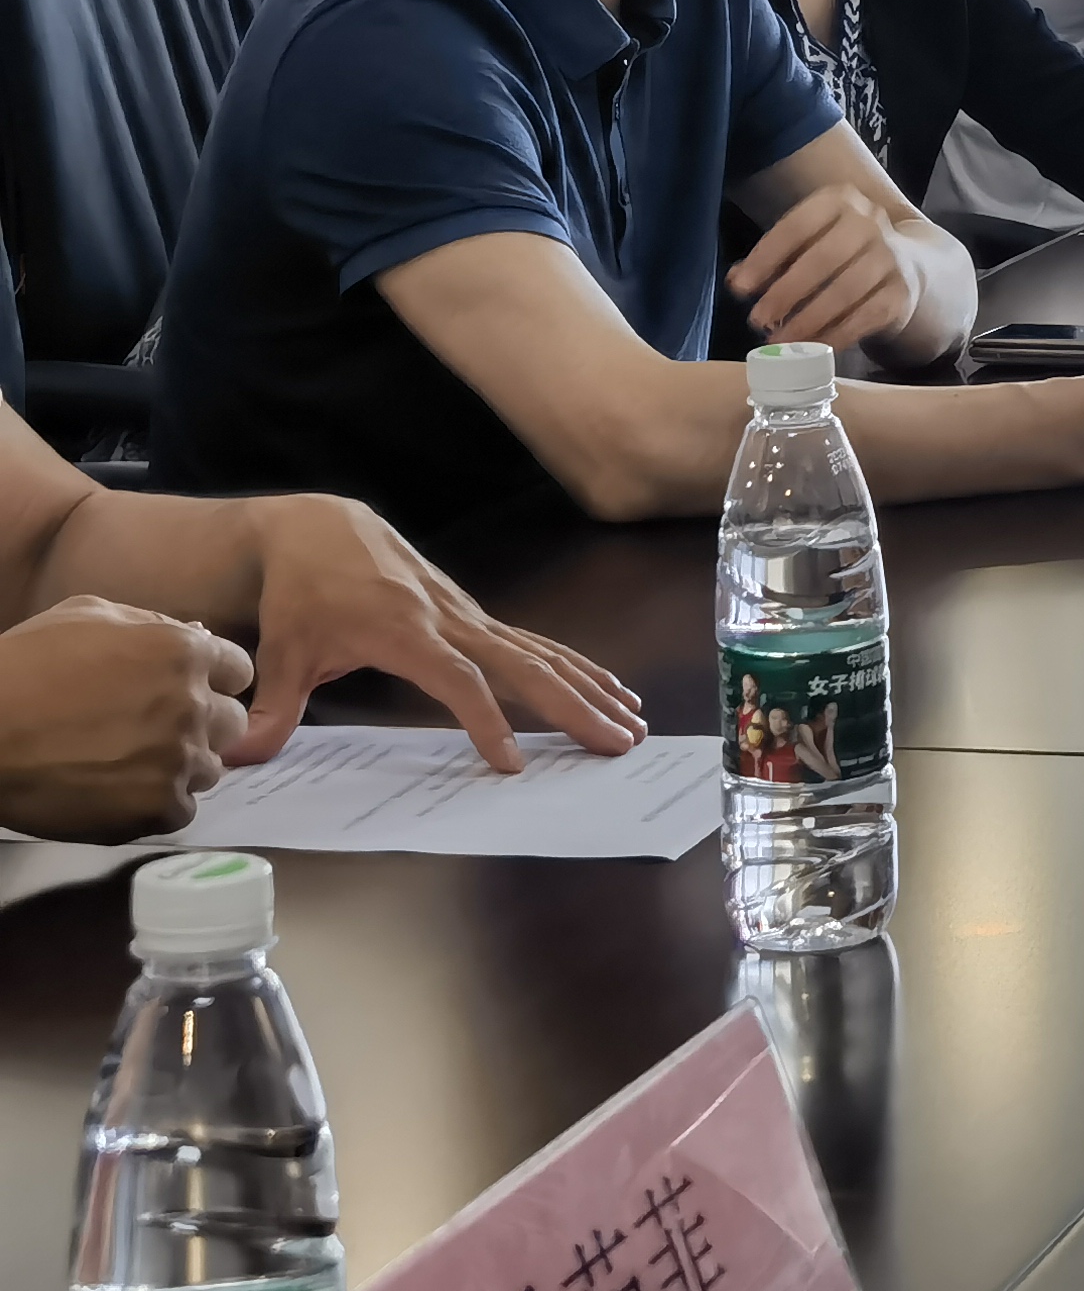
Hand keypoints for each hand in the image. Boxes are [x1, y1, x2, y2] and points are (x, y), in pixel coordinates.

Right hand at [0, 598, 251, 839]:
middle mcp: (194, 705)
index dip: (213, 682)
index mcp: (184, 652)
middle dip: (201, 726)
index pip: (240, 671)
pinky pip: (181, 810)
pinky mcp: (156, 807)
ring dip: (179, 767)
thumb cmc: (23, 668)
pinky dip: (157, 805)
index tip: (187, 694)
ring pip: (209, 768)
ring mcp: (178, 759)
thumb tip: (195, 634)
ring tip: (129, 765)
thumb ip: (150, 624)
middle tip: (154, 733)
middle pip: (230, 722)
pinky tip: (120, 793)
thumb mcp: (86, 617)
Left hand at [236, 496, 643, 771]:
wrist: (320, 529)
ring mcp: (470, 615)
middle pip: (526, 664)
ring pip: (543, 652)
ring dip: (591, 687)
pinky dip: (577, 667)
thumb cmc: (301, 591)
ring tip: (632, 721)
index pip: (457, 680)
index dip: (484, 719)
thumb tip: (244, 754)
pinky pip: (536, 643)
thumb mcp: (281, 648)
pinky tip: (609, 687)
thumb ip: (273, 704)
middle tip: (617, 740)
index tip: (511, 761)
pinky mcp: (476, 616)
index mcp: (406, 631)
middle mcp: (451, 620)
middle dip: (574, 705)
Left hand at [726, 182, 928, 348]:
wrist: (909, 264)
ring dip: (807, 320)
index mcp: (839, 201)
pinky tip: (812, 348)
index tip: (741, 289)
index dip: (765, 258)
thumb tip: (738, 281)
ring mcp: (890, 258)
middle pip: (824, 258)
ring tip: (779, 340)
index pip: (797, 226)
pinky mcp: (901, 293)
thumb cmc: (841, 253)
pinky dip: (835, 335)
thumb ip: (773, 258)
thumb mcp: (809, 241)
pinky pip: (865, 317)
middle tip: (757, 320)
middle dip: (786, 292)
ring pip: (845, 291)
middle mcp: (869, 223)